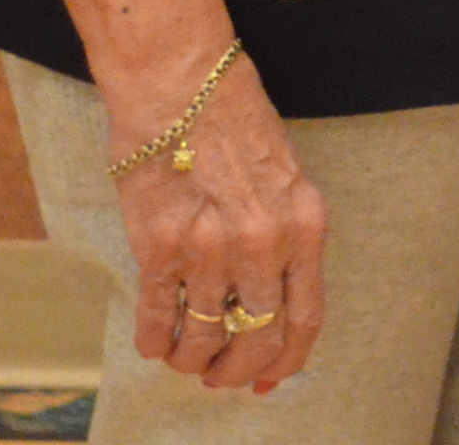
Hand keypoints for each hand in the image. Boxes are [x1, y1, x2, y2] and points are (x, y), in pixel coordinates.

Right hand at [115, 49, 330, 394]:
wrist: (180, 77)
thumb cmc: (231, 119)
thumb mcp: (283, 177)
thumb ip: (282, 236)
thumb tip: (268, 299)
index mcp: (305, 223)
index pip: (306, 317)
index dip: (286, 361)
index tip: (268, 380)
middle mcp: (265, 241)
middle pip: (259, 338)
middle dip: (238, 371)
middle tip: (218, 377)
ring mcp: (212, 247)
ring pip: (207, 338)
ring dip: (193, 360)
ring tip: (183, 359)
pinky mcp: (160, 245)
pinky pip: (160, 318)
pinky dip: (155, 340)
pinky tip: (153, 341)